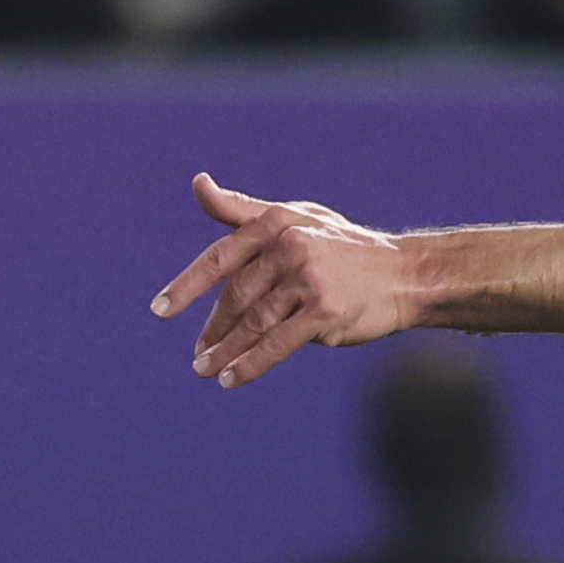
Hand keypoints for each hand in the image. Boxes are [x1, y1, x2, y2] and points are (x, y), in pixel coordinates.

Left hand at [151, 170, 420, 387]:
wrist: (404, 274)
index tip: (160, 311)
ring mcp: (309, 281)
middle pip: (236, 297)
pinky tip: (232, 379)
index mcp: (277, 223)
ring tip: (205, 370)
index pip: (221, 258)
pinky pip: (277, 345)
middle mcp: (290, 248)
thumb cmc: (342, 246)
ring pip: (253, 324)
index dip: (187, 286)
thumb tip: (199, 183)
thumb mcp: (294, 218)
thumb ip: (242, 210)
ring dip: (225, 352)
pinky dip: (250, 365)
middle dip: (213, 329)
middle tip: (198, 354)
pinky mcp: (325, 313)